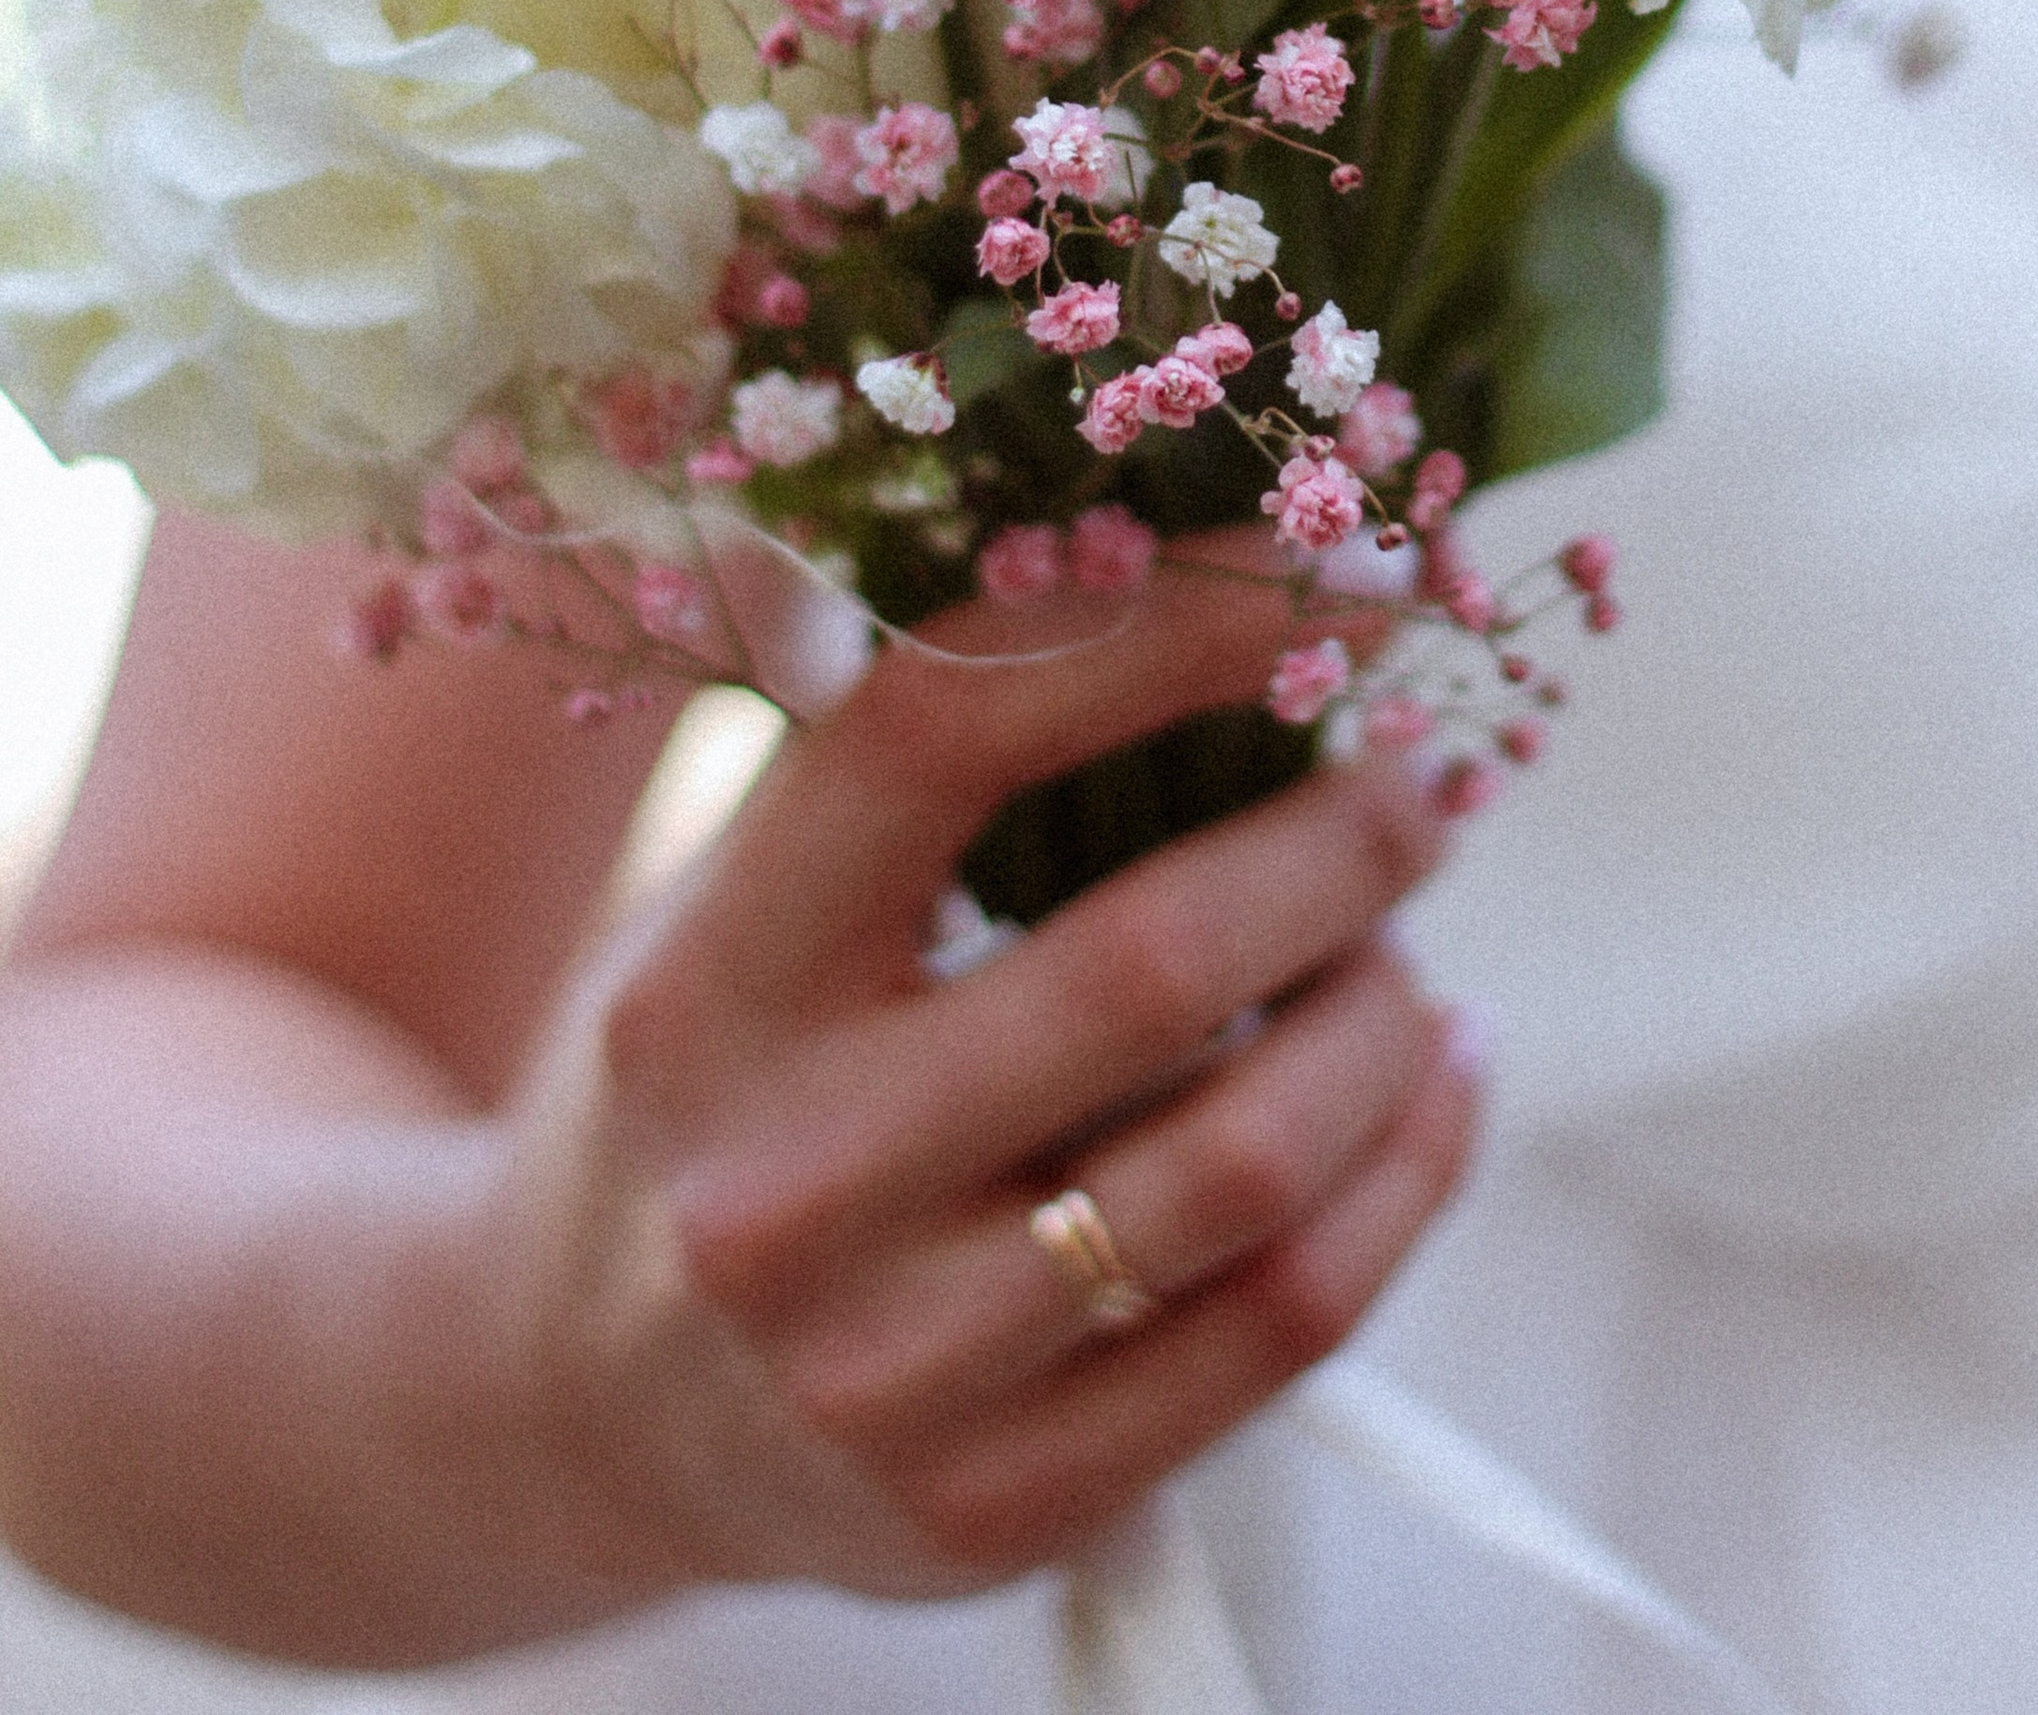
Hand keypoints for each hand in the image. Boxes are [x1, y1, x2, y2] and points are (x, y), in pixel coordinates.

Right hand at [482, 556, 1475, 1602]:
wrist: (553, 1407)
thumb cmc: (711, 1079)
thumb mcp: (727, 904)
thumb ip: (916, 769)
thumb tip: (1211, 572)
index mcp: (706, 976)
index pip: (949, 731)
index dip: (1167, 623)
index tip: (1335, 574)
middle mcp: (780, 1180)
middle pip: (1144, 967)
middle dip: (1338, 848)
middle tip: (1418, 786)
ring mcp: (885, 1370)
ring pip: (1245, 1164)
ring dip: (1387, 1022)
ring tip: (1411, 955)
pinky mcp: (987, 1511)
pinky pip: (1279, 1328)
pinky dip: (1408, 1179)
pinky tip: (1438, 1087)